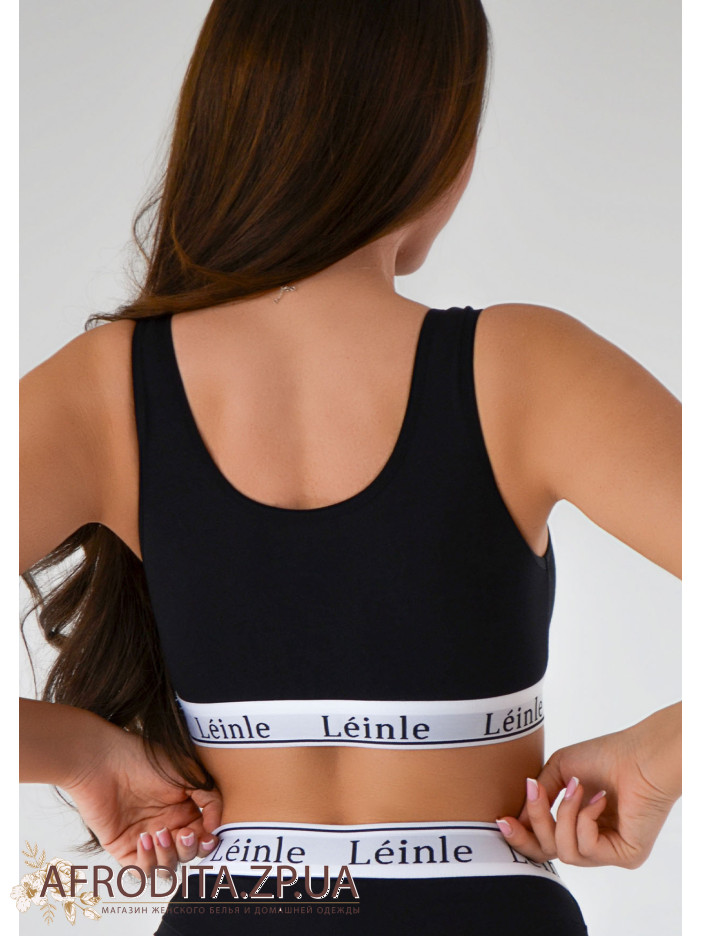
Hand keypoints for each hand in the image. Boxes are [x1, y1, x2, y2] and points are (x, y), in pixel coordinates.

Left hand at [63, 727, 221, 877]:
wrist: (103, 762)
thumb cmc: (144, 760)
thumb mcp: (188, 773)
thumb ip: (210, 798)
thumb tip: (216, 828)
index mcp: (183, 810)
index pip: (202, 837)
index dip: (207, 842)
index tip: (207, 837)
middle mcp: (166, 826)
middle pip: (187, 856)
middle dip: (188, 850)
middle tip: (182, 834)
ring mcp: (145, 839)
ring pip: (166, 868)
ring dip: (167, 856)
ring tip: (158, 833)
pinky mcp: (123, 848)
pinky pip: (141, 871)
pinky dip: (147, 862)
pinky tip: (144, 839)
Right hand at [495, 703, 680, 868]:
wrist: (640, 756)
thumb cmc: (606, 756)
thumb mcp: (559, 770)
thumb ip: (539, 795)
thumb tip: (519, 818)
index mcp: (576, 822)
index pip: (541, 841)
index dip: (519, 835)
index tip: (501, 820)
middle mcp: (591, 840)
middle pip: (547, 853)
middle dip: (535, 825)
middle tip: (534, 797)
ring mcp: (607, 850)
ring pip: (564, 852)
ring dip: (564, 815)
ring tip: (577, 787)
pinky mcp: (624, 856)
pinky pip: (586, 849)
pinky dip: (586, 820)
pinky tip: (600, 800)